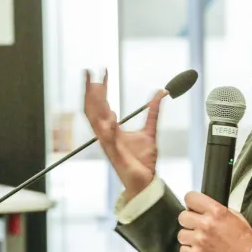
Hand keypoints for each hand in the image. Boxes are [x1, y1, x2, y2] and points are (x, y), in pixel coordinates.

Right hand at [83, 69, 165, 197]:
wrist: (145, 180)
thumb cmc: (142, 160)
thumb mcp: (150, 131)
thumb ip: (152, 112)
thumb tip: (160, 94)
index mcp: (112, 128)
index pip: (102, 104)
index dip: (100, 87)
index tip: (102, 71)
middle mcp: (106, 134)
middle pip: (93, 109)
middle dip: (91, 91)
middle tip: (92, 74)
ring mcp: (109, 144)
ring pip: (96, 121)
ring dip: (96, 104)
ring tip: (97, 88)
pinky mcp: (116, 154)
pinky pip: (109, 139)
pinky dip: (108, 128)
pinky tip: (111, 116)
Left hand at [178, 192, 251, 251]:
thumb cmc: (246, 242)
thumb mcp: (237, 217)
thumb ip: (219, 211)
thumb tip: (204, 209)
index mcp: (216, 211)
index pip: (190, 198)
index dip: (191, 204)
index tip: (193, 209)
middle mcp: (206, 224)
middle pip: (182, 217)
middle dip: (189, 222)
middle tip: (198, 228)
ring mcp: (199, 241)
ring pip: (181, 235)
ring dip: (189, 238)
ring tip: (201, 243)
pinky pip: (182, 251)